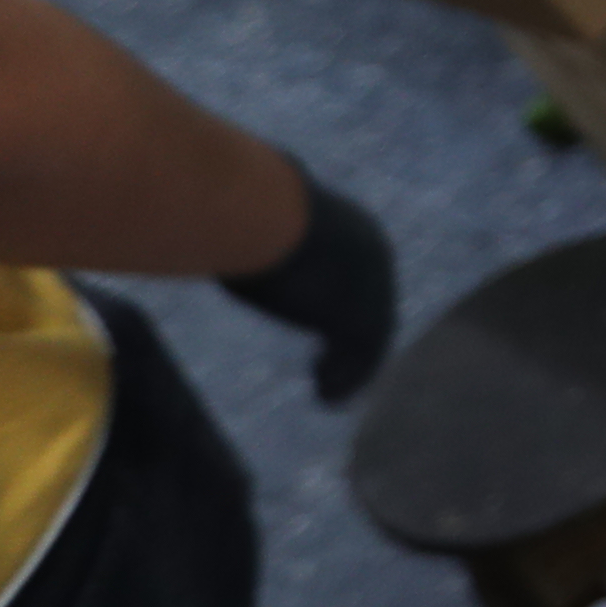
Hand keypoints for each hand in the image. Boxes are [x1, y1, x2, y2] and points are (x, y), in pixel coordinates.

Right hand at [220, 172, 397, 402]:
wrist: (260, 212)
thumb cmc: (243, 208)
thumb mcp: (253, 219)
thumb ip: (254, 230)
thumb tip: (229, 224)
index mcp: (355, 229)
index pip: (362, 276)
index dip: (345, 304)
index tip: (327, 326)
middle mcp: (375, 258)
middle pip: (376, 308)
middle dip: (355, 338)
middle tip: (331, 363)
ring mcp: (373, 288)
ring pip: (372, 338)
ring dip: (352, 369)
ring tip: (326, 392)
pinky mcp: (359, 318)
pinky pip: (362, 359)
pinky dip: (347, 381)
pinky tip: (325, 398)